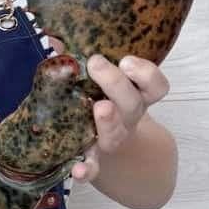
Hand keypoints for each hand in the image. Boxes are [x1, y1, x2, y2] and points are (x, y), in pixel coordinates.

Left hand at [71, 54, 169, 182]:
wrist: (108, 145)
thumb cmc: (99, 99)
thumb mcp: (98, 81)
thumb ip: (79, 60)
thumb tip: (53, 38)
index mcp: (134, 95)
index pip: (155, 86)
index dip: (146, 73)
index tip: (126, 60)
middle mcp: (127, 117)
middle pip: (132, 103)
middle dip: (116, 83)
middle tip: (96, 63)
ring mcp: (112, 138)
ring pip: (116, 133)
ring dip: (108, 121)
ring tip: (99, 107)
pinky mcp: (94, 158)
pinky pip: (94, 167)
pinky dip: (87, 170)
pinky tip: (77, 170)